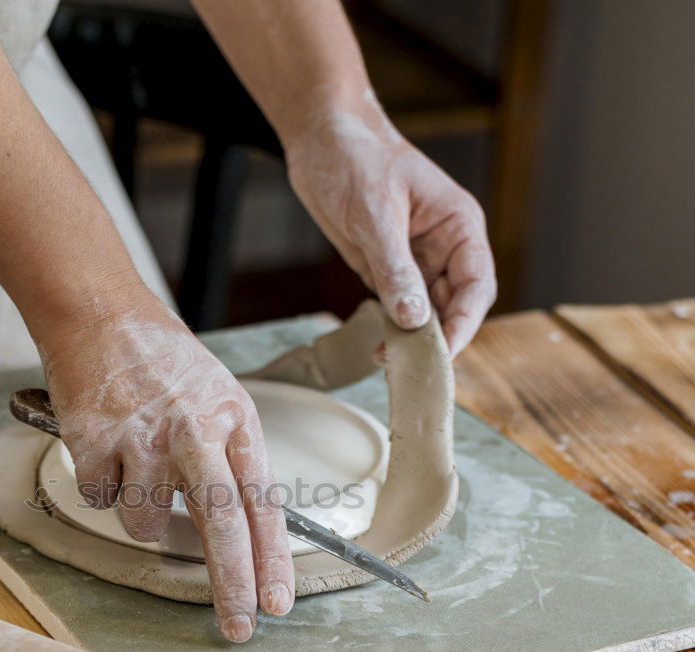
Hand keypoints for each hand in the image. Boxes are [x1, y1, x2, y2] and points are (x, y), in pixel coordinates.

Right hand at [40, 294, 294, 641]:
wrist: (99, 311)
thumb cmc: (161, 359)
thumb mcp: (217, 397)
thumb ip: (228, 459)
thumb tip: (238, 532)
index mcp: (234, 421)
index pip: (262, 502)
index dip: (272, 558)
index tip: (277, 602)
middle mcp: (194, 431)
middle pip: (220, 525)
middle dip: (231, 585)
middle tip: (238, 629)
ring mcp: (143, 437)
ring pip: (144, 522)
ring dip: (139, 512)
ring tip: (135, 464)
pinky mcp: (94, 441)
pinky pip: (99, 499)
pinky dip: (100, 485)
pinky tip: (105, 449)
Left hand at [286, 97, 496, 354]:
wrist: (320, 138)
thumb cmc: (355, 158)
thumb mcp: (374, 213)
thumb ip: (394, 267)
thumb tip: (414, 319)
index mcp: (458, 225)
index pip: (476, 286)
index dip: (465, 323)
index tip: (443, 353)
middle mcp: (444, 247)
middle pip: (455, 306)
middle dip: (437, 339)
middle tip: (410, 366)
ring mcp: (415, 260)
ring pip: (426, 313)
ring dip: (412, 340)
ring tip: (389, 361)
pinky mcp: (386, 268)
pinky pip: (398, 308)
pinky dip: (392, 329)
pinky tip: (379, 346)